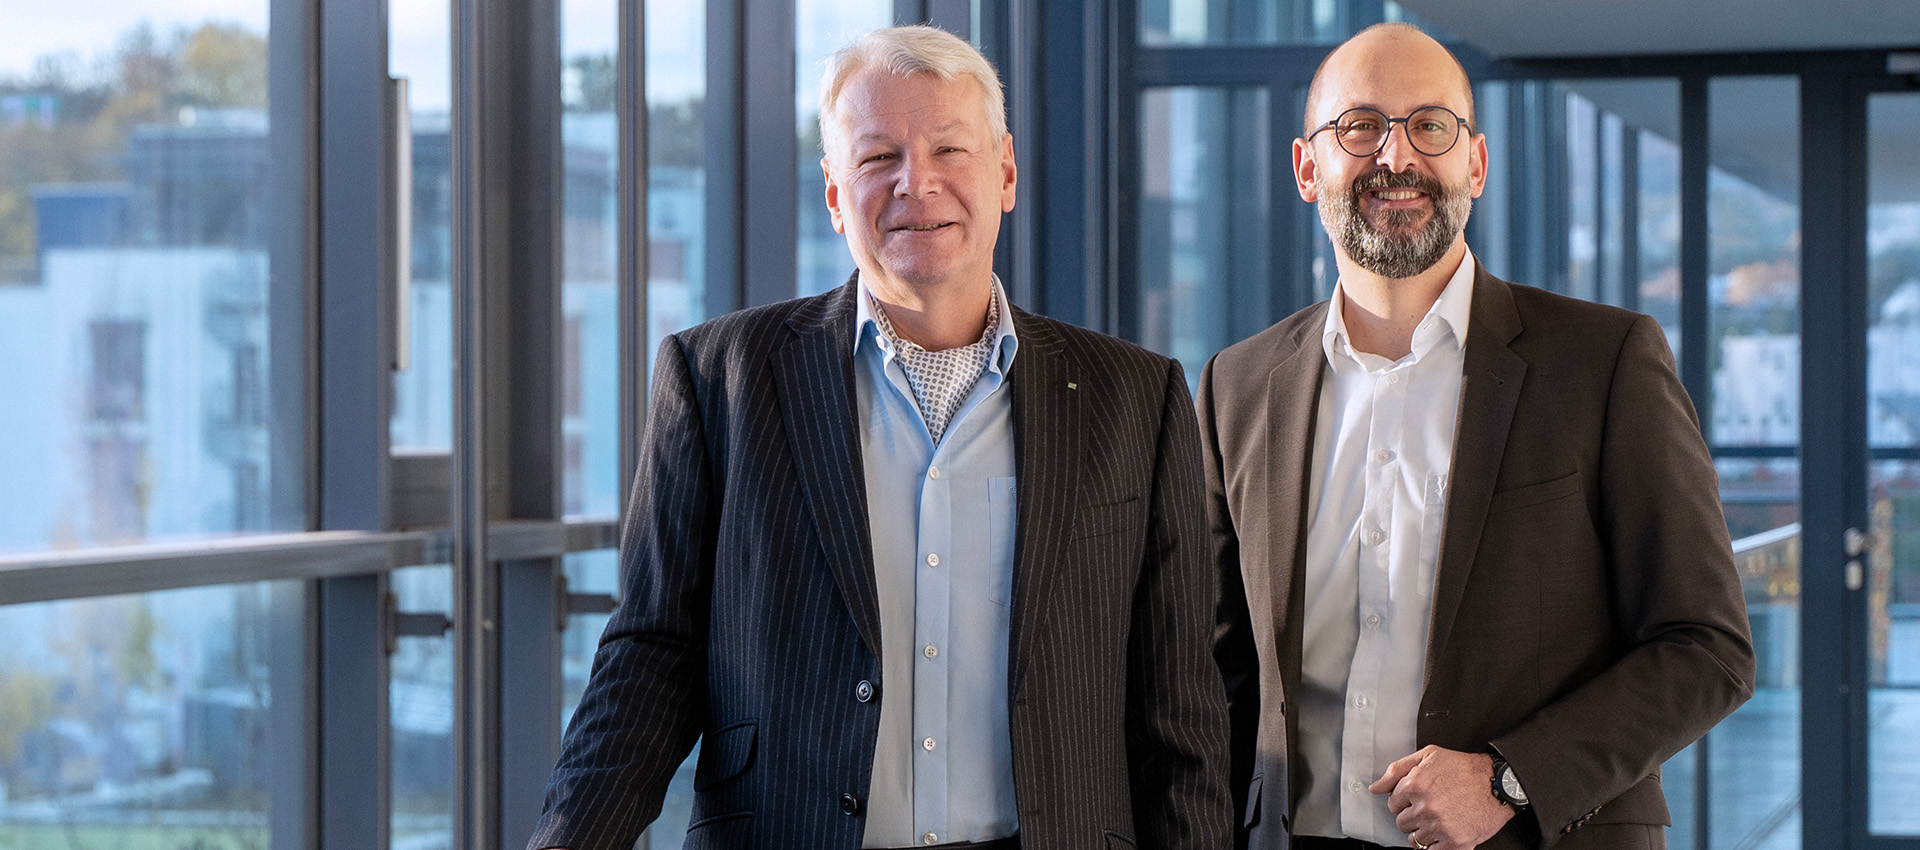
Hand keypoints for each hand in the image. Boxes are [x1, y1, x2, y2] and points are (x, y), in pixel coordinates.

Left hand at [1368, 745, 1513, 849]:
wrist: (1497, 784)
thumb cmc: (1464, 769)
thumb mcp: (1428, 756)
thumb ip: (1397, 770)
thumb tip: (1375, 787)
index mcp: (1415, 785)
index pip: (1392, 803)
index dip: (1404, 800)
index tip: (1417, 798)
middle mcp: (1425, 808)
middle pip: (1401, 823)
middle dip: (1412, 816)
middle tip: (1429, 808)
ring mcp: (1439, 827)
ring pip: (1413, 839)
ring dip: (1422, 831)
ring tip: (1438, 819)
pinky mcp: (1454, 843)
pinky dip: (1434, 845)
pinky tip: (1442, 833)